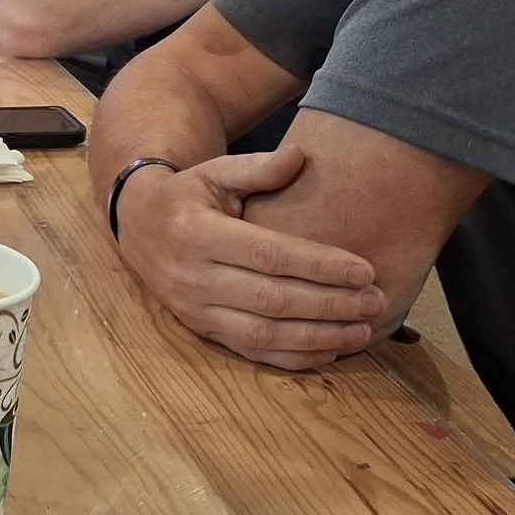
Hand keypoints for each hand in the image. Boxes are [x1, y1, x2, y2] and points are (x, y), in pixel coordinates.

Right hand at [116, 147, 387, 369]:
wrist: (138, 224)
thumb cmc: (188, 195)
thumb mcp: (214, 172)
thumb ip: (257, 168)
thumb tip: (300, 156)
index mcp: (197, 232)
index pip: (268, 255)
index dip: (319, 266)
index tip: (364, 269)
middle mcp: (193, 276)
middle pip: (272, 299)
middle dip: (330, 304)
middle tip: (376, 302)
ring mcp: (195, 308)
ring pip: (264, 333)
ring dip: (318, 336)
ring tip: (362, 330)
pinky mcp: (201, 329)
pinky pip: (252, 352)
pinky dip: (293, 358)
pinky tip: (330, 351)